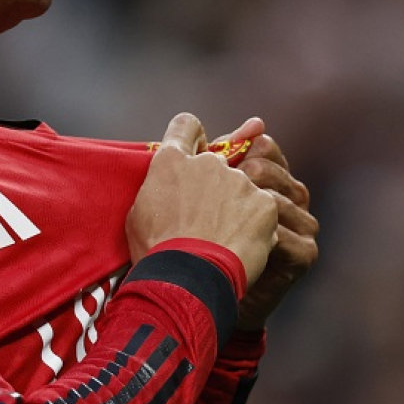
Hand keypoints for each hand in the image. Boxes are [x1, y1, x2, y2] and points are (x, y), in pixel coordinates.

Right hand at [127, 113, 278, 288]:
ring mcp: (239, 181)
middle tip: (208, 220)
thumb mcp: (139, 213)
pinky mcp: (264, 203)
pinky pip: (263, 210)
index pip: (186, 126)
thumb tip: (169, 182)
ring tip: (224, 241)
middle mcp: (208, 162)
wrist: (186, 278)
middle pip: (218, 163)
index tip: (196, 150)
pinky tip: (242, 247)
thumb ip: (159, 186)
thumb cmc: (155, 250)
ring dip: (236, 208)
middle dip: (216, 186)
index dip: (192, 137)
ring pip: (242, 188)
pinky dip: (257, 226)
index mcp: (172, 161)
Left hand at [216, 119, 318, 331]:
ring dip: (239, 212)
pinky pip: (282, 233)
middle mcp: (295, 196)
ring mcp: (304, 224)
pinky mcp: (305, 253)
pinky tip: (233, 246)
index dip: (233, 153)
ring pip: (274, 198)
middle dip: (232, 181)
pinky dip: (254, 239)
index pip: (264, 145)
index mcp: (274, 176)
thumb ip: (223, 157)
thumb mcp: (209, 192)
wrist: (213, 297)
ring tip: (213, 226)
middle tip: (206, 202)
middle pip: (268, 167)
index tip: (205, 167)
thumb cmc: (204, 241)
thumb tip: (254, 122)